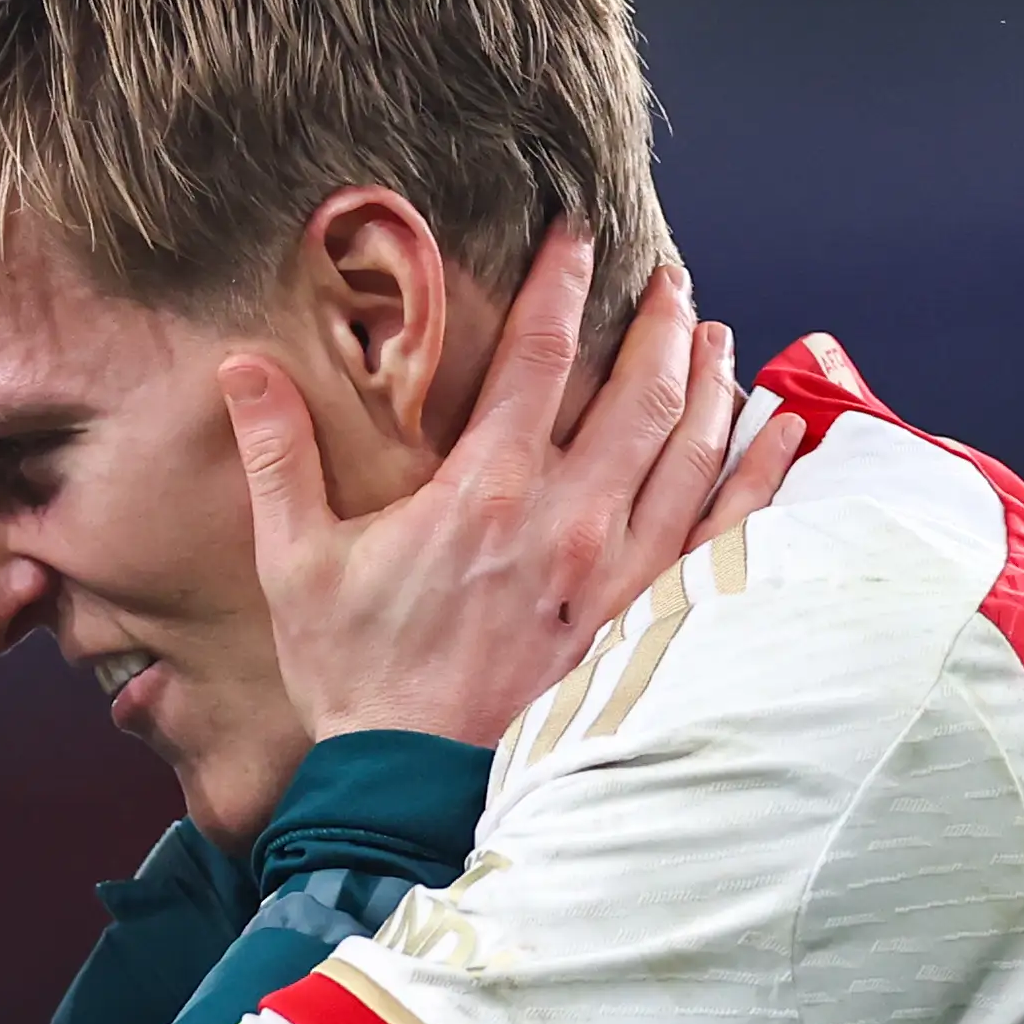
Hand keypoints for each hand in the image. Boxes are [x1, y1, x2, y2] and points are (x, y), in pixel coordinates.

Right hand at [224, 231, 801, 748]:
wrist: (411, 789)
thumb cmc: (357, 679)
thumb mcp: (297, 563)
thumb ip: (280, 456)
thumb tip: (241, 369)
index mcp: (487, 490)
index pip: (542, 354)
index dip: (565, 282)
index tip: (580, 234)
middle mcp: (569, 519)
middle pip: (640, 390)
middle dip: (660, 321)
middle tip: (670, 278)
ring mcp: (620, 572)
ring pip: (692, 450)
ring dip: (710, 381)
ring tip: (716, 335)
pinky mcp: (645, 619)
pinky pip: (726, 531)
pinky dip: (761, 475)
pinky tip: (782, 433)